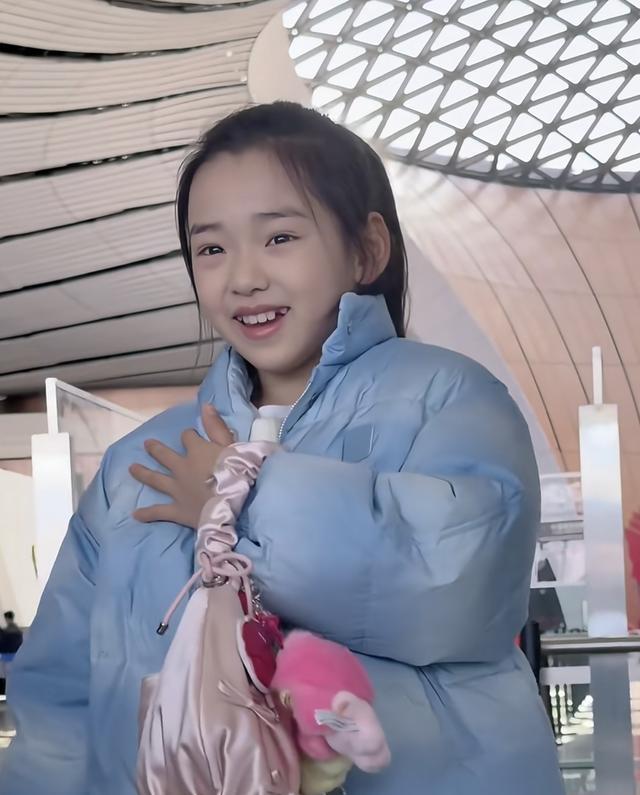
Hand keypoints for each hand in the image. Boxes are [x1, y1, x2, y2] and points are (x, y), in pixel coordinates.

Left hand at [129, 404, 233, 528]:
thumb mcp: (231, 446)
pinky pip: (159, 511)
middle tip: (147, 444)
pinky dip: (147, 514)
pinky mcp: (177, 510)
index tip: (191, 436)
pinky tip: (135, 514)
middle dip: (156, 449)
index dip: (189, 435)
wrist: (232, 504)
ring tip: (131, 469)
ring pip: (155, 479)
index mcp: (196, 451)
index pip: (188, 437)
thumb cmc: (237, 473)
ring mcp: (176, 489)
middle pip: (164, 455)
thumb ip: (217, 426)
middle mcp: (182, 468)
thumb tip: (205, 405)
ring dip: (143, 473)